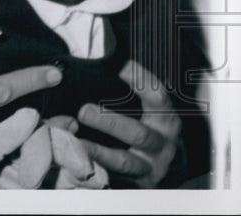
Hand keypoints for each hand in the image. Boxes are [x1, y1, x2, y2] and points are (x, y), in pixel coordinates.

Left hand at [75, 60, 181, 187]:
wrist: (164, 163)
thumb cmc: (148, 125)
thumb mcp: (147, 107)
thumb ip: (132, 87)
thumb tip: (107, 56)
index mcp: (164, 118)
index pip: (156, 96)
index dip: (139, 79)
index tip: (118, 65)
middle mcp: (161, 143)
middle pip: (138, 133)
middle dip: (110, 123)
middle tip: (84, 110)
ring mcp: (150, 166)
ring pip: (124, 160)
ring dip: (98, 151)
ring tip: (76, 141)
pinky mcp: (137, 184)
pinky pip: (114, 178)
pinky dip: (94, 169)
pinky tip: (76, 160)